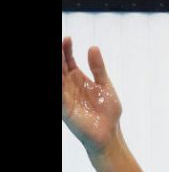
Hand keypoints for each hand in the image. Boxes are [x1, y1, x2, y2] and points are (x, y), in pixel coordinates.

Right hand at [62, 37, 122, 154]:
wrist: (110, 133)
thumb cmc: (108, 112)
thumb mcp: (105, 85)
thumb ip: (98, 68)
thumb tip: (93, 47)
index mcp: (79, 79)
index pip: (68, 60)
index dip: (66, 49)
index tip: (68, 38)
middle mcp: (69, 86)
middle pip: (59, 66)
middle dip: (57, 54)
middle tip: (58, 40)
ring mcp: (65, 96)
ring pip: (57, 78)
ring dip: (55, 66)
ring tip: (55, 52)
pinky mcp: (64, 108)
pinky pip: (58, 94)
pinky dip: (57, 85)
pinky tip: (57, 75)